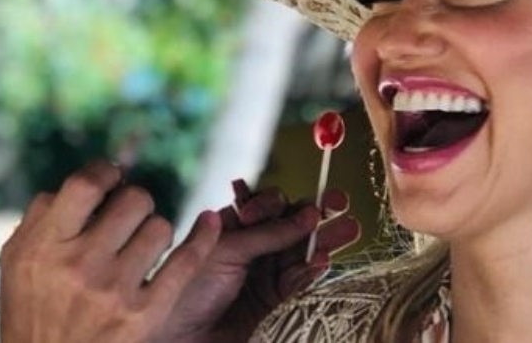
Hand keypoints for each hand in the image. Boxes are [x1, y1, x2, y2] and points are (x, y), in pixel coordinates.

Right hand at [0, 160, 220, 342]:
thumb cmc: (32, 312)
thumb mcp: (18, 262)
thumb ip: (41, 216)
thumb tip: (84, 181)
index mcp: (45, 245)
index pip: (85, 184)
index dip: (105, 171)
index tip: (112, 177)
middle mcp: (80, 264)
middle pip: (133, 200)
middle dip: (134, 202)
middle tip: (128, 218)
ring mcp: (115, 291)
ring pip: (160, 227)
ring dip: (155, 230)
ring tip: (142, 246)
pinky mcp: (145, 315)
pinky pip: (186, 261)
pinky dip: (204, 237)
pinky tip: (210, 222)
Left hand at [151, 181, 360, 342]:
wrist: (181, 337)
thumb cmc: (191, 287)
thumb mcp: (226, 251)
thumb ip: (268, 233)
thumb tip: (310, 214)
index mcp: (236, 226)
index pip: (267, 205)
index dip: (274, 203)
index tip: (264, 213)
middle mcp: (255, 245)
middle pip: (294, 224)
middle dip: (317, 212)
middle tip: (338, 202)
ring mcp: (268, 272)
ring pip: (304, 251)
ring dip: (327, 239)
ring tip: (350, 229)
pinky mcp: (278, 299)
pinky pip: (301, 281)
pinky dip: (313, 272)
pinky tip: (324, 262)